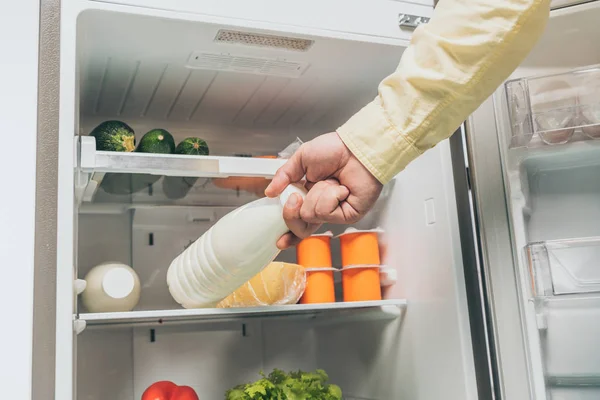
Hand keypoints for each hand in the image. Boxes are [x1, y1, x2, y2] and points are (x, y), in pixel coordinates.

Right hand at [265, 132, 382, 248]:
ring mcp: (335, 213)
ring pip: (310, 216)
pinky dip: (329, 196)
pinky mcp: (348, 215)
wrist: (355, 147)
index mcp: (309, 196)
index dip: (288, 234)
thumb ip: (283, 175)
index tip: (279, 242)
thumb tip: (269, 192)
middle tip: (295, 197)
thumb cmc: (335, 149)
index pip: (297, 221)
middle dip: (291, 212)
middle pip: (300, 228)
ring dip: (316, 195)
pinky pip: (326, 212)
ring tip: (329, 182)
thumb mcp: (301, 158)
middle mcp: (322, 207)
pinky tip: (340, 187)